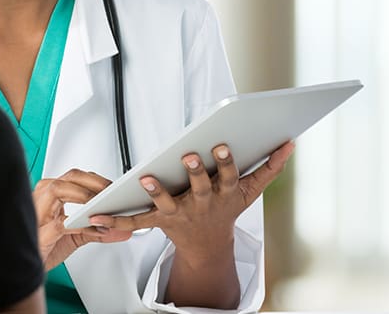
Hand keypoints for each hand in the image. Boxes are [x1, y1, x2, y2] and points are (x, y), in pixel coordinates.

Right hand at [33, 169, 132, 270]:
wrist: (26, 268)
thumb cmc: (45, 248)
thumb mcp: (75, 237)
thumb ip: (97, 231)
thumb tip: (122, 229)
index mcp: (49, 196)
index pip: (74, 177)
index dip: (96, 180)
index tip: (113, 187)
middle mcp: (41, 199)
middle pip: (68, 178)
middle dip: (93, 182)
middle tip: (111, 193)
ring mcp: (37, 213)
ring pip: (58, 190)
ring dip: (83, 195)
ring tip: (101, 207)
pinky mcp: (39, 233)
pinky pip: (60, 223)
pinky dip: (79, 226)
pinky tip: (93, 230)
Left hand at [88, 142, 294, 256]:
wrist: (207, 244)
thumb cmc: (227, 207)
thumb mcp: (250, 191)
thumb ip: (269, 167)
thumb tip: (289, 143)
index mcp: (224, 193)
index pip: (226, 175)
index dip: (225, 162)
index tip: (222, 145)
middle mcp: (202, 203)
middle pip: (199, 186)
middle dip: (195, 172)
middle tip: (188, 155)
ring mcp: (180, 213)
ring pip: (167, 202)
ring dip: (157, 191)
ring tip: (146, 178)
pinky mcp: (159, 221)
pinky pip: (138, 219)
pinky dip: (118, 217)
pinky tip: (99, 214)